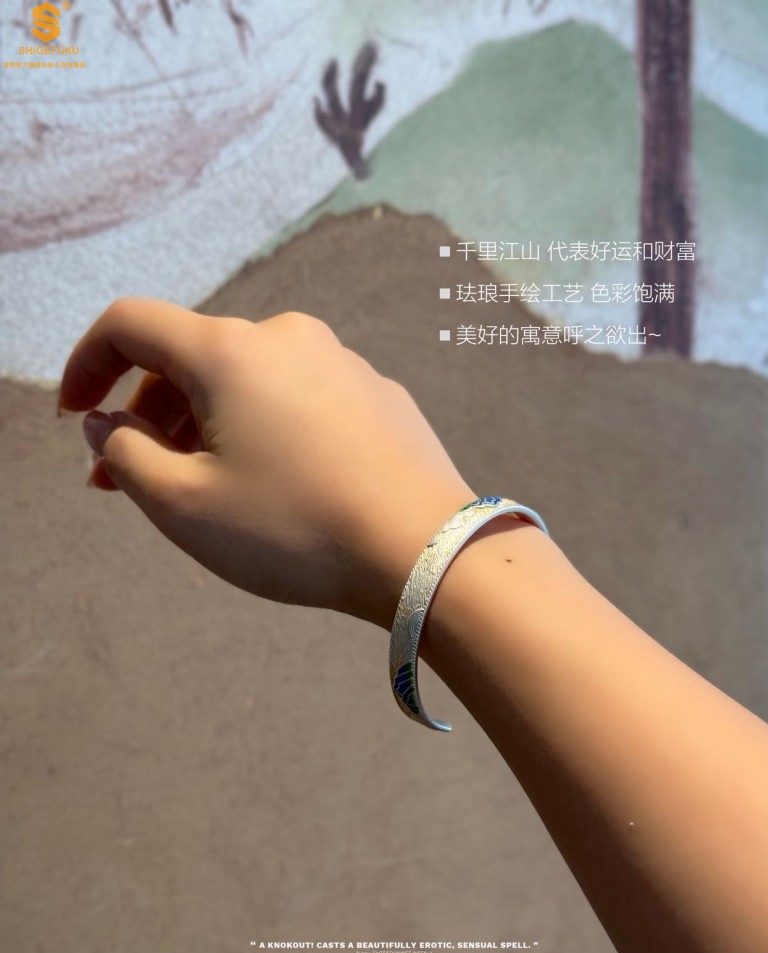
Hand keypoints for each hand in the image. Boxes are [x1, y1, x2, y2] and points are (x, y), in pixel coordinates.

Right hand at [58, 299, 475, 627]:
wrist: (427, 550)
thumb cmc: (295, 530)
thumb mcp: (185, 506)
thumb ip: (126, 456)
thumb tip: (109, 426)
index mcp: (230, 351)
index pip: (131, 324)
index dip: (88, 363)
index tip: (76, 414)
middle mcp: (286, 338)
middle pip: (192, 357)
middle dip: (149, 413)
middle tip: (130, 478)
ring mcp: (342, 362)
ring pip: (249, 381)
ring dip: (207, 423)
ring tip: (200, 486)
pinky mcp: (379, 395)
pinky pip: (299, 399)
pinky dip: (264, 427)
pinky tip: (276, 482)